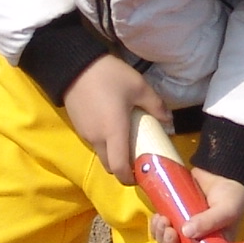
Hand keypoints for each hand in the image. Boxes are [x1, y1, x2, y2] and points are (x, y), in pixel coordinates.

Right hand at [62, 53, 171, 184]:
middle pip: (110, 165)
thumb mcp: (139, 87)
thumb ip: (155, 105)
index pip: (119, 167)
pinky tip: (112, 128)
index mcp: (114, 132)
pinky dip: (104, 143)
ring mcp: (86, 134)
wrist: (75, 65)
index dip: (129, 178)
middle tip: (137, 159)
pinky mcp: (78, 126)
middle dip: (123, 168)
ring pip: (101, 154)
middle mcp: (98, 138)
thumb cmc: (110, 76)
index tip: (141, 176)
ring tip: (126, 142)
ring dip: (113, 155)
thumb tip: (168, 121)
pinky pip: (93, 142)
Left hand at [152, 168, 243, 242]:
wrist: (225, 170)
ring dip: (160, 236)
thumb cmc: (233, 194)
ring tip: (162, 221)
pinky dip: (156, 226)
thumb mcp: (227, 210)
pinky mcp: (175, 216)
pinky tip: (157, 217)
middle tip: (169, 232)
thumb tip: (186, 232)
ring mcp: (185, 230)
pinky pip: (161, 229)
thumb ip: (210, 221)